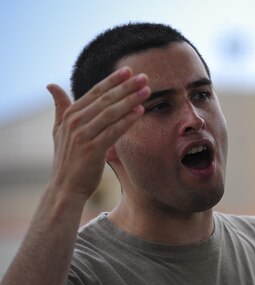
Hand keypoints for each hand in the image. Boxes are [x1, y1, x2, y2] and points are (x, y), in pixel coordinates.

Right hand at [47, 66, 149, 201]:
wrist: (65, 187)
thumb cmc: (67, 159)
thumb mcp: (59, 131)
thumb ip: (60, 108)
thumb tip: (51, 85)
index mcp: (70, 115)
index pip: (95, 92)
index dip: (112, 80)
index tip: (129, 70)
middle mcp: (75, 122)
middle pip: (105, 99)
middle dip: (126, 87)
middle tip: (144, 77)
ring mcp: (83, 136)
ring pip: (110, 113)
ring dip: (130, 100)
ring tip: (146, 91)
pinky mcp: (92, 150)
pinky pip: (113, 131)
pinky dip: (126, 120)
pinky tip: (139, 112)